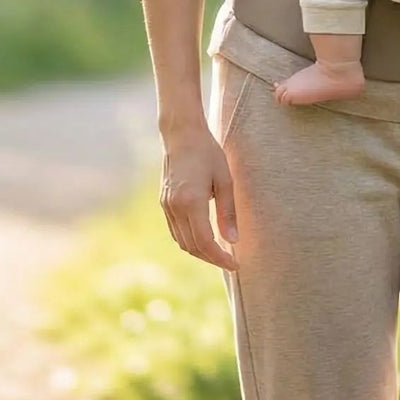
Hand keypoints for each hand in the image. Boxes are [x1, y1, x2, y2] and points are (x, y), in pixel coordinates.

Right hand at [159, 127, 238, 270]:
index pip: (205, 242)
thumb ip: (228, 212)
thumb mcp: (225, 180)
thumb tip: (233, 241)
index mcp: (192, 202)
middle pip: (192, 247)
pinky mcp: (164, 203)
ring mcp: (167, 206)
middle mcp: (175, 207)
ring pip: (182, 242)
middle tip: (231, 262)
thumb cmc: (208, 153)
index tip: (236, 265)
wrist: (182, 134)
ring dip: (200, 252)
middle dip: (212, 259)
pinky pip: (176, 231)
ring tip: (219, 253)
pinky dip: (189, 241)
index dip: (220, 258)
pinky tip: (203, 239)